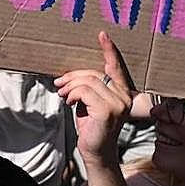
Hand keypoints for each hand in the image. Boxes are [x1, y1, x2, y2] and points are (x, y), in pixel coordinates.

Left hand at [55, 31, 134, 166]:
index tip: (102, 33)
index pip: (116, 67)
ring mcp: (118, 103)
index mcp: (122, 92)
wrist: (95, 151)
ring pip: (88, 81)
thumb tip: (68, 76)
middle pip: (94, 73)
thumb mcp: (90, 102)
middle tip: (59, 84)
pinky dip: (73, 94)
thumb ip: (88, 87)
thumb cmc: (92, 126)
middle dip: (73, 76)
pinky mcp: (108, 110)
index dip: (109, 50)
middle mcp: (125, 96)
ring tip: (63, 94)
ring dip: (70, 86)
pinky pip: (85, 91)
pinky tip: (69, 102)